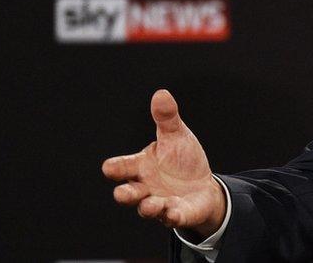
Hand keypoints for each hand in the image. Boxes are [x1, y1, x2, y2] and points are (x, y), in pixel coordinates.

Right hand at [102, 89, 226, 237]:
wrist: (203, 186)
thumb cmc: (182, 160)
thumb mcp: (177, 136)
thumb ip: (167, 119)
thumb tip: (161, 93)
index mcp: (141, 166)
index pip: (123, 167)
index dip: (116, 167)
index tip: (109, 167)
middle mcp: (145, 187)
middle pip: (129, 192)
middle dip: (125, 194)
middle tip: (122, 193)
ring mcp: (160, 202)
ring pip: (148, 208)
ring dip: (149, 207)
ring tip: (152, 204)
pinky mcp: (177, 214)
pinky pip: (172, 218)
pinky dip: (172, 216)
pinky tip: (174, 212)